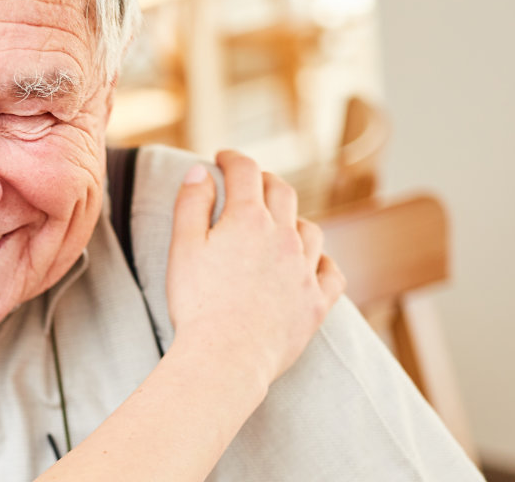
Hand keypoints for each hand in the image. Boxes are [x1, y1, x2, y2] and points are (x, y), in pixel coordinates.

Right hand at [164, 150, 345, 385]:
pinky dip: (322, 261)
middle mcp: (284, 237)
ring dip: (294, 219)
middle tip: (249, 182)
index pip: (245, 172)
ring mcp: (305, 270)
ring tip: (280, 224)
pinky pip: (332, 272)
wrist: (226, 356)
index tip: (222, 158)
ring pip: (311, 229)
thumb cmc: (196, 303)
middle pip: (283, 193)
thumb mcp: (182, 247)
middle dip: (264, 180)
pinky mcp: (317, 302)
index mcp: (248, 219)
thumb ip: (191, 204)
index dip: (232, 159)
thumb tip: (198, 171)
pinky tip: (312, 263)